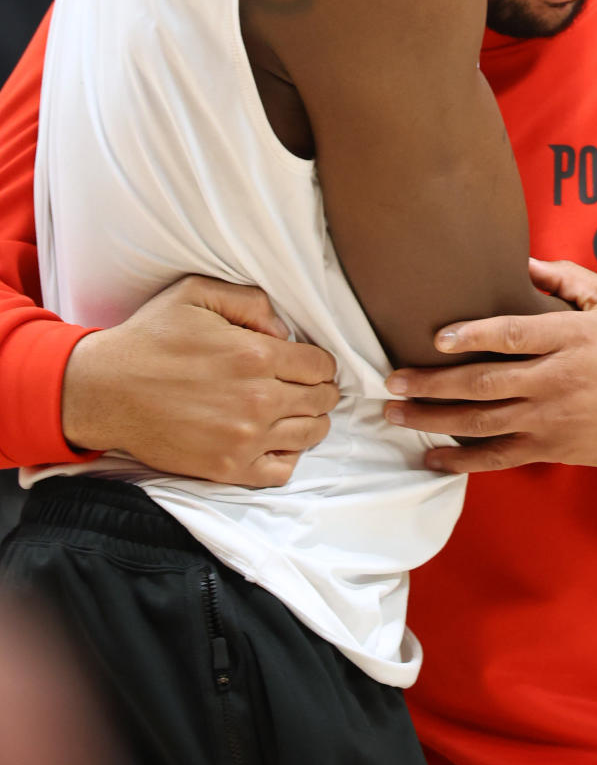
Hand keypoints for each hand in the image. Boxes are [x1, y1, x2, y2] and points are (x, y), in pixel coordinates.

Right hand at [61, 276, 338, 486]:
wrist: (106, 390)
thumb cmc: (150, 337)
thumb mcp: (196, 294)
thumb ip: (250, 302)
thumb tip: (285, 331)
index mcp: (256, 355)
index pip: (321, 365)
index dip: (321, 363)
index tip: (311, 364)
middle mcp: (258, 400)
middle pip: (321, 400)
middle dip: (322, 391)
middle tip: (310, 387)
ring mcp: (244, 438)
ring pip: (310, 435)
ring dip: (313, 422)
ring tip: (299, 412)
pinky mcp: (227, 468)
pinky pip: (281, 470)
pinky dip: (289, 456)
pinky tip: (277, 441)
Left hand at [385, 258, 596, 487]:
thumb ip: (570, 279)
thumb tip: (524, 261)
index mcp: (573, 338)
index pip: (514, 334)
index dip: (472, 335)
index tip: (436, 338)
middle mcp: (559, 380)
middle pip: (485, 382)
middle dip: (433, 382)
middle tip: (391, 380)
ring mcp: (554, 419)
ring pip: (483, 423)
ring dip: (434, 419)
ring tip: (394, 414)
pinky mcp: (553, 448)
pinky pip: (500, 457)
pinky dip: (462, 460)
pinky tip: (430, 457)